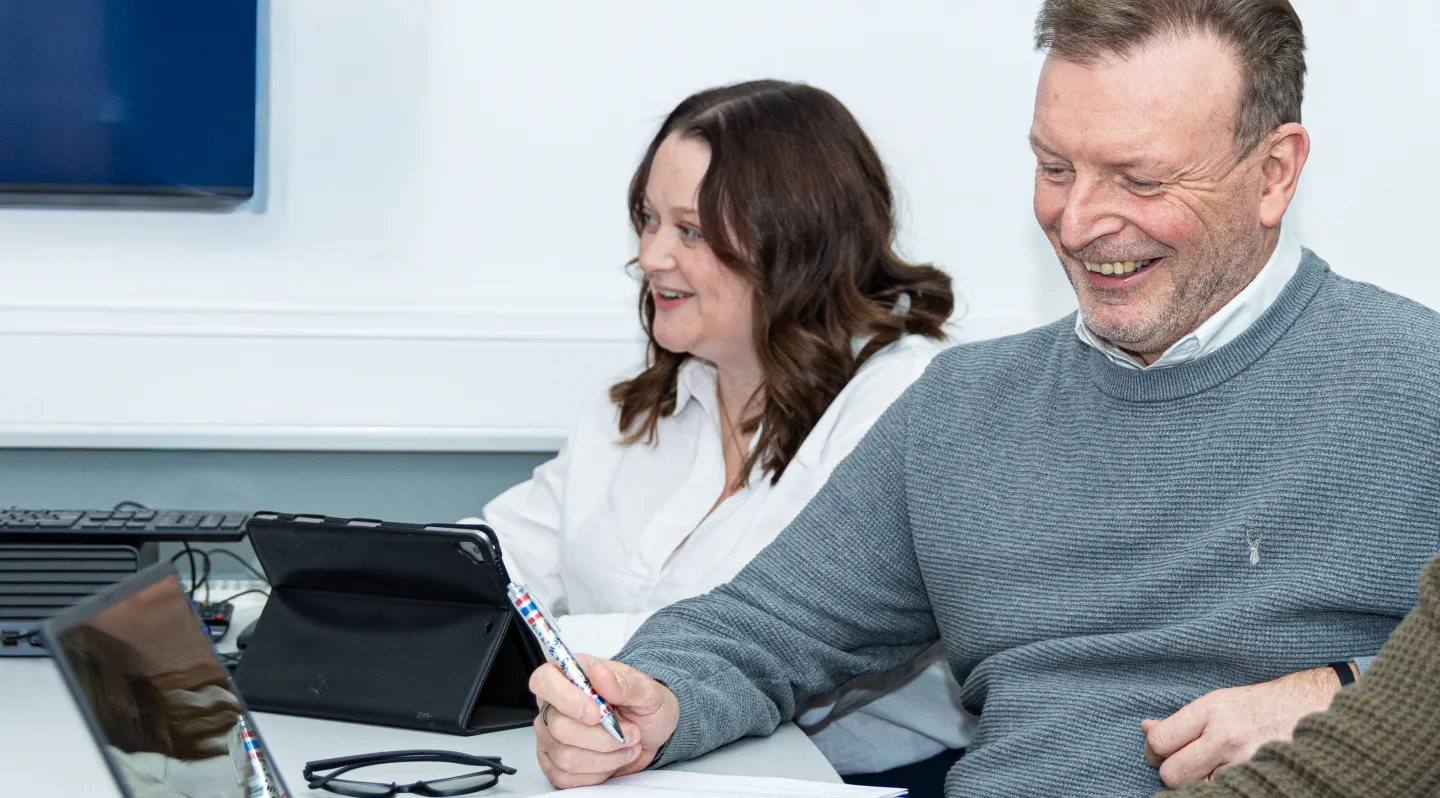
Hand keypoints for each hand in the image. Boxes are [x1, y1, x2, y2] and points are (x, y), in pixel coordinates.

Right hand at [530, 654, 679, 787]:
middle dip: (602, 738)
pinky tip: (612, 759)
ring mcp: (551, 736)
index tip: (596, 713)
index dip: (566, 698)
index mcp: (570, 676)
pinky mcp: (554, 763)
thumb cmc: (644, 705)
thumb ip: (624, 684)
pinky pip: (566, 777)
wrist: (650, 732)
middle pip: (559, 727)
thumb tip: (599, 673)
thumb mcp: (647, 691)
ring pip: (565, 756)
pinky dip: (598, 773)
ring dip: (605, 757)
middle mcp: (555, 705)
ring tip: (626, 746)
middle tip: (630, 733)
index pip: (544, 680)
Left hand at [1142, 666, 1342, 786]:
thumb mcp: (1216, 702)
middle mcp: (1226, 737)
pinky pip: (1221, 792)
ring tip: (1209, 768)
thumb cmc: (1259, 706)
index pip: (1160, 741)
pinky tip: (1225, 776)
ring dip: (1195, 782)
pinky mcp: (1260, 779)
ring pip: (1195, 788)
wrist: (1311, 710)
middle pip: (1172, 773)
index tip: (1159, 751)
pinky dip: (1218, 788)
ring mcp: (1245, 763)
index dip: (1152, 751)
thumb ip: (1180, 719)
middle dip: (1170, 771)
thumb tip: (1145, 728)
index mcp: (1212, 711)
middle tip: (1181, 764)